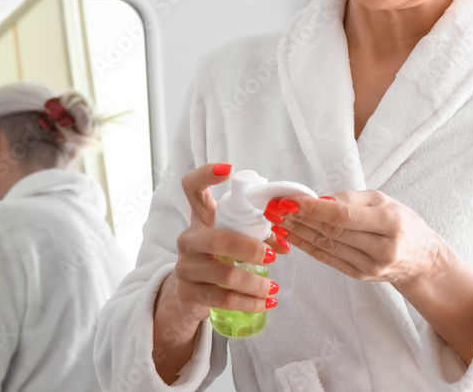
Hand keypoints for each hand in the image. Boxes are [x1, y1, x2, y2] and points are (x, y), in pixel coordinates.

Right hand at [160, 163, 287, 325]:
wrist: (189, 294)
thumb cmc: (218, 258)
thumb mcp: (232, 240)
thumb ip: (259, 235)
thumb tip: (287, 242)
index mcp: (200, 218)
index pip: (192, 187)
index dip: (206, 174)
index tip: (229, 169)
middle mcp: (188, 239)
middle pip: (216, 239)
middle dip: (248, 249)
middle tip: (270, 257)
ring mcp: (185, 267)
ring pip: (224, 274)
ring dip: (254, 283)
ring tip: (273, 288)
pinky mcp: (189, 294)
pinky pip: (223, 299)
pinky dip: (249, 302)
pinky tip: (265, 303)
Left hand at [266, 190, 445, 285]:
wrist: (421, 260)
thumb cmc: (403, 223)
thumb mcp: (385, 201)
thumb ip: (352, 199)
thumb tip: (320, 199)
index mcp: (389, 223)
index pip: (345, 216)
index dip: (315, 209)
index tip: (291, 200)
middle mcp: (380, 248)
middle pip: (332, 232)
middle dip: (299, 219)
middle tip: (275, 207)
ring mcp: (369, 266)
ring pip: (326, 246)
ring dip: (298, 232)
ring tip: (277, 219)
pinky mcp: (358, 276)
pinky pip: (327, 258)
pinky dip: (306, 247)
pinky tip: (290, 236)